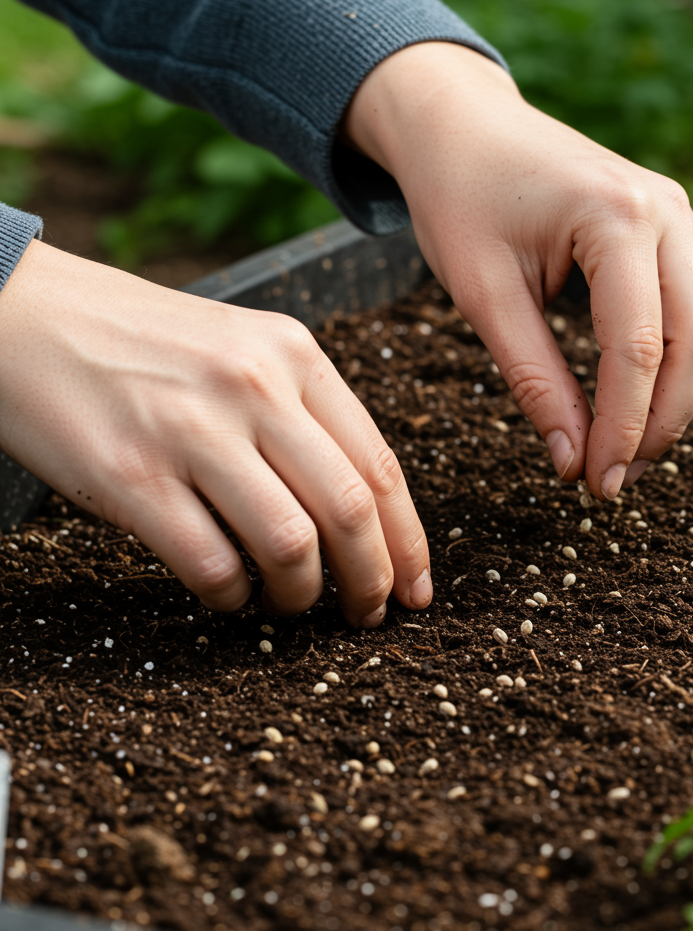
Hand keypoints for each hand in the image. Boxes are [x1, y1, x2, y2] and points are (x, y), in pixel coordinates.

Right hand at [0, 241, 430, 624]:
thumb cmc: (144, 344)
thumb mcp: (244, 349)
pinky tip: (228, 592)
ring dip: (302, 596)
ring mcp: (191, 430)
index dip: (408, 541)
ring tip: (291, 604)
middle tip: (369, 616)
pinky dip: (230, 597)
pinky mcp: (131, 475)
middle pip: (350, 509)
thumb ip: (304, 414)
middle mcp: (253, 387)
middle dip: (373, 580)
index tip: (415, 588)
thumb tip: (362, 514)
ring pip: (291, 544)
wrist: (28, 314)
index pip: (380, 464)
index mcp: (294, 355)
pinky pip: (211, 564)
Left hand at [344, 43, 692, 497]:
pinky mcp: (678, 229)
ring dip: (685, 400)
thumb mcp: (483, 294)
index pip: (637, 349)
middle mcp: (668, 211)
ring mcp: (682, 215)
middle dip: (663, 424)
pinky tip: (649, 401)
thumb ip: (534, 379)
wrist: (464, 123)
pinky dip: (688, 364)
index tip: (597, 484)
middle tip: (614, 479)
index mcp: (615, 216)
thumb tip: (574, 461)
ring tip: (631, 450)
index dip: (623, 429)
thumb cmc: (460, 197)